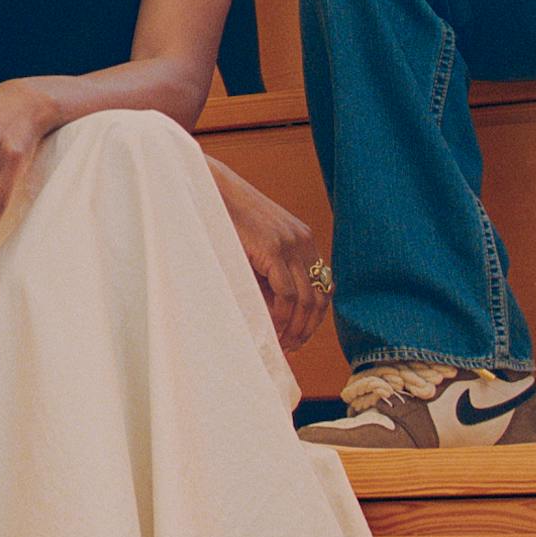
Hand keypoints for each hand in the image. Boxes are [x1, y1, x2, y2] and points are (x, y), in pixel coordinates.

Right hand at [209, 158, 323, 348]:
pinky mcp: (273, 250)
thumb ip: (269, 273)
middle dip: (308, 328)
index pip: (324, 287)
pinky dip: (281, 316)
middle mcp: (304, 242)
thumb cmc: (226, 218)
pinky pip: (286, 294)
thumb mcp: (256, 246)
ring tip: (282, 344)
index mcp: (304, 239)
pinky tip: (271, 327)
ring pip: (306, 300)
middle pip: (321, 297)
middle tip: (292, 348)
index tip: (299, 335)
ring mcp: (291, 245)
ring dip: (295, 328)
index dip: (314, 316)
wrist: (212, 189)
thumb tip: (274, 313)